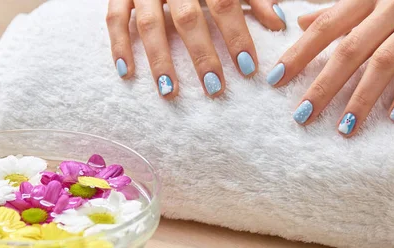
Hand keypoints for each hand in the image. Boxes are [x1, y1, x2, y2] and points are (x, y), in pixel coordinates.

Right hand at [107, 0, 286, 98]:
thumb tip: (278, 22)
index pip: (224, 3)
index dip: (236, 35)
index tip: (248, 68)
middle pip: (188, 18)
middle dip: (201, 55)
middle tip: (214, 88)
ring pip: (149, 23)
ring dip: (160, 60)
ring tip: (170, 92)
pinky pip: (115, 19)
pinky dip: (119, 45)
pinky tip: (127, 73)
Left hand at [268, 0, 393, 136]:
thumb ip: (339, 6)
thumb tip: (301, 20)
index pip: (325, 26)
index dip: (299, 53)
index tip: (275, 80)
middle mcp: (391, 4)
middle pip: (350, 49)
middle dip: (323, 85)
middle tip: (303, 116)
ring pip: (385, 61)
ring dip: (362, 98)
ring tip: (344, 128)